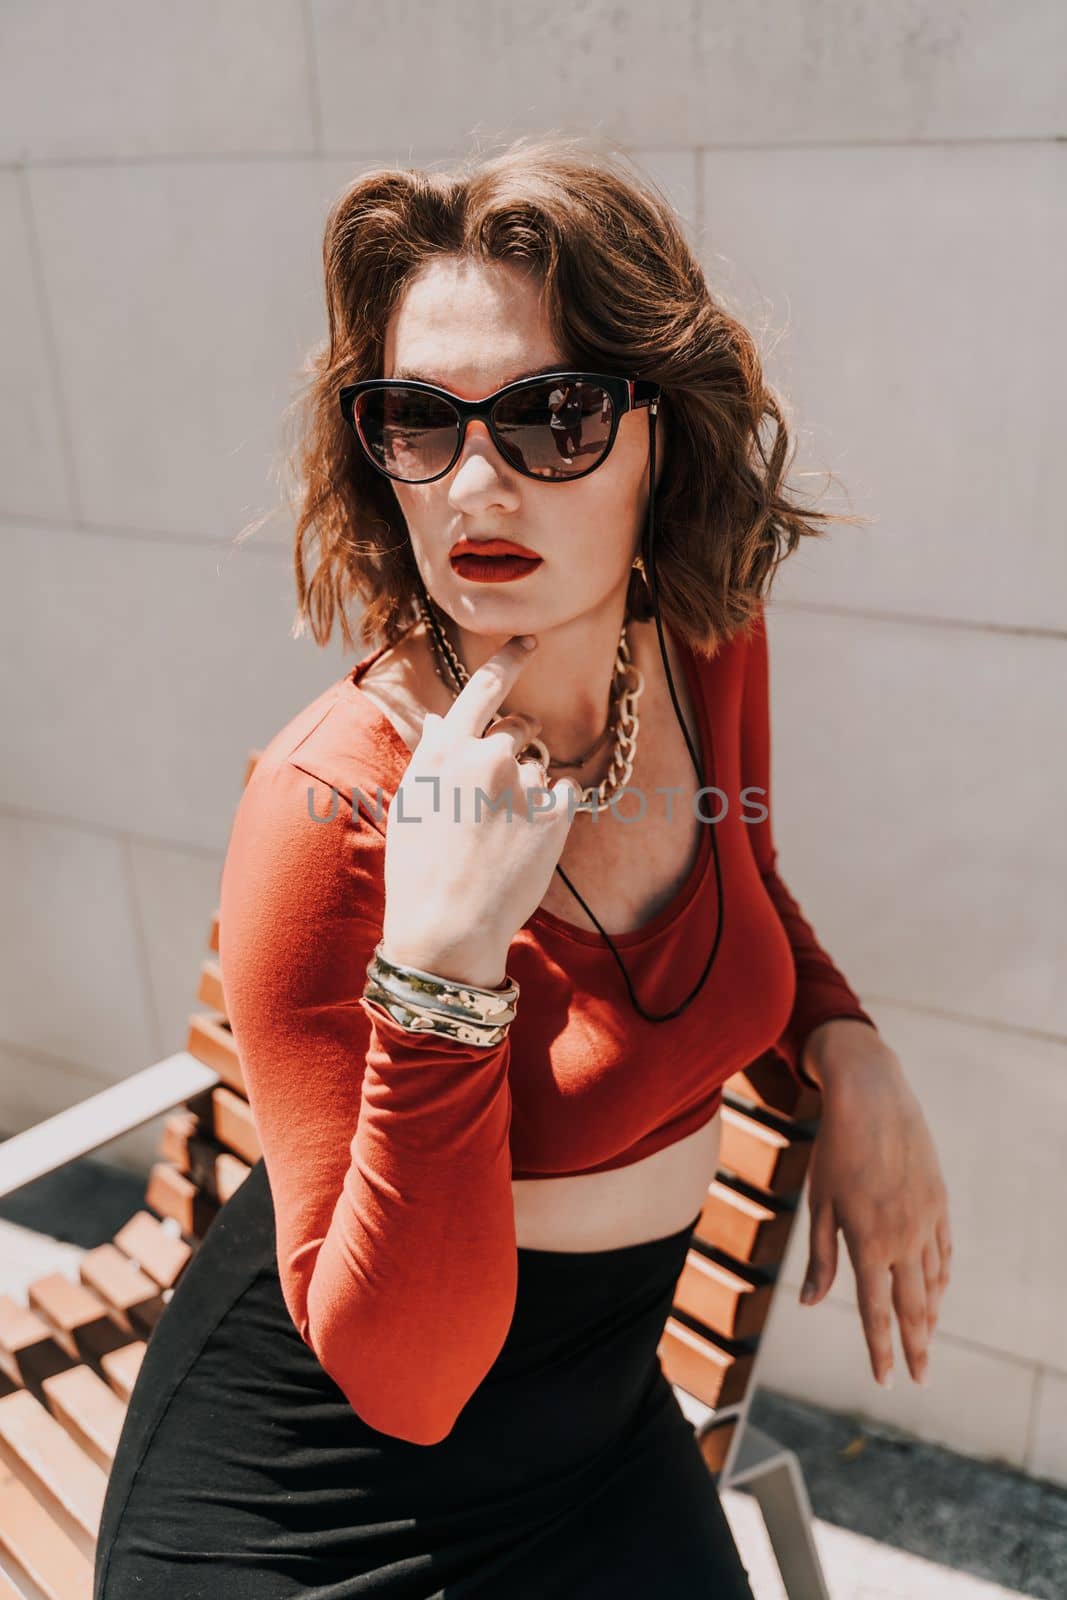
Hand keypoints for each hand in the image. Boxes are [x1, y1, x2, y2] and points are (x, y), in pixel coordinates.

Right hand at [379, 635, 581, 988]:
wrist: (447, 925)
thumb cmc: (419, 869)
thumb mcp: (411, 803)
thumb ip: (432, 756)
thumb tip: (437, 720)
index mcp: (444, 748)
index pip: (483, 687)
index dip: (509, 659)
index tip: (529, 641)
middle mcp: (486, 754)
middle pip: (518, 728)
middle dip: (516, 748)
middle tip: (498, 793)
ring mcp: (523, 783)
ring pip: (539, 768)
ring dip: (529, 790)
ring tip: (502, 835)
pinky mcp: (555, 814)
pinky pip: (565, 793)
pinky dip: (554, 810)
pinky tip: (528, 840)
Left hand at [797, 1021, 952, 1389]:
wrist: (872, 1098)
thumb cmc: (834, 1150)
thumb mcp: (818, 1202)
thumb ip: (819, 1257)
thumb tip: (810, 1303)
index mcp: (868, 1242)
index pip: (875, 1312)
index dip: (882, 1350)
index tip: (888, 1381)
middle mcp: (903, 1238)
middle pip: (913, 1307)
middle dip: (916, 1347)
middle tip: (919, 1378)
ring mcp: (926, 1220)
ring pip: (933, 1281)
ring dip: (930, 1315)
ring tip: (925, 1340)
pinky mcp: (939, 1202)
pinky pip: (944, 1252)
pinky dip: (940, 1278)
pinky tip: (936, 1291)